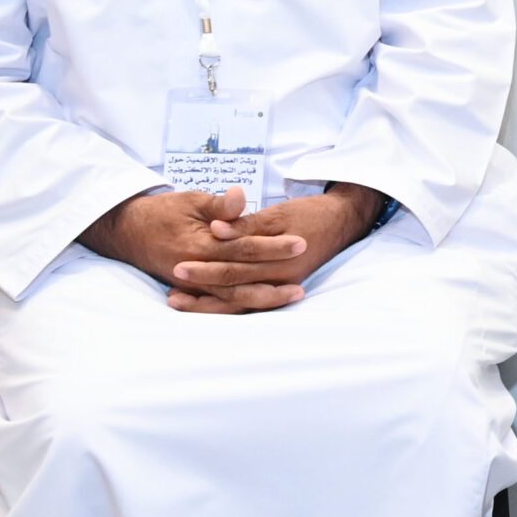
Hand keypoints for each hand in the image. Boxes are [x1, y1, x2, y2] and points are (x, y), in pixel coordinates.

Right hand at [80, 188, 307, 311]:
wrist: (127, 231)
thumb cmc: (162, 212)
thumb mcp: (190, 200)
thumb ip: (218, 205)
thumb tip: (240, 197)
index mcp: (198, 246)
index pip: (243, 248)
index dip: (272, 246)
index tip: (300, 241)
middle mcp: (196, 270)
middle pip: (242, 278)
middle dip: (276, 276)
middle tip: (307, 272)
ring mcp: (194, 284)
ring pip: (233, 297)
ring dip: (265, 298)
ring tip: (296, 294)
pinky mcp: (193, 289)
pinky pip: (221, 303)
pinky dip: (243, 306)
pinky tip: (267, 305)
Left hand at [164, 182, 389, 313]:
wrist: (344, 220)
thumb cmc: (312, 213)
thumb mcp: (281, 213)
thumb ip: (247, 224)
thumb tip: (216, 229)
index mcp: (281, 261)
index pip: (236, 268)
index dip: (207, 268)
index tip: (179, 264)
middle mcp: (281, 280)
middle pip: (233, 290)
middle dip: (200, 288)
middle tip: (172, 283)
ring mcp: (282, 286)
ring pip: (238, 302)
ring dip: (207, 303)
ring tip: (177, 300)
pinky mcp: (280, 286)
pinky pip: (248, 301)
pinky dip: (224, 302)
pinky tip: (203, 300)